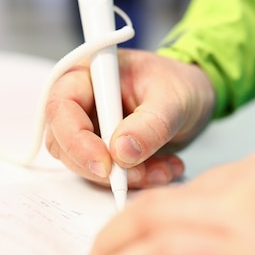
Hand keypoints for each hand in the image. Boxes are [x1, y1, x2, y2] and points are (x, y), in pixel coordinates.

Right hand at [45, 49, 214, 187]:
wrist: (193, 97)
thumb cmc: (178, 84)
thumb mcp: (173, 99)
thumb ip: (150, 124)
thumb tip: (121, 152)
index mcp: (86, 75)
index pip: (61, 109)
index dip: (77, 141)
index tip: (107, 164)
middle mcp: (80, 103)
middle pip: (64, 144)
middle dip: (103, 167)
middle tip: (142, 174)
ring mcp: (89, 130)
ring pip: (87, 167)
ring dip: (126, 177)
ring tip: (165, 168)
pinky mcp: (103, 152)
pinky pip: (108, 176)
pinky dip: (137, 180)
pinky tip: (164, 168)